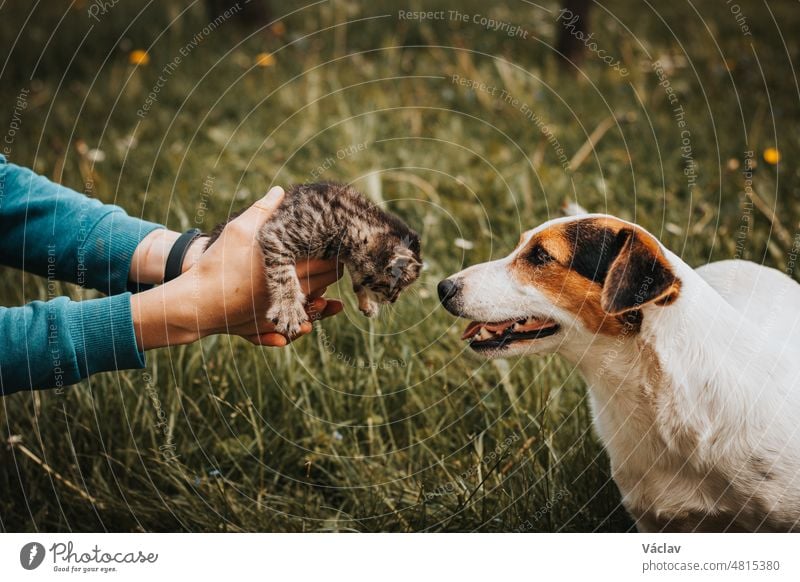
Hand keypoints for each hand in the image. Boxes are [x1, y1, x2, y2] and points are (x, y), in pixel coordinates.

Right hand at [130, 187, 343, 349]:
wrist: (196, 303)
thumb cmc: (217, 264)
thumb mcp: (238, 231)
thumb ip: (263, 211)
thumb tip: (280, 191)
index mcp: (290, 267)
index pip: (329, 257)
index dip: (335, 247)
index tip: (334, 237)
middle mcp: (293, 292)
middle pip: (330, 278)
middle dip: (335, 266)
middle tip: (334, 253)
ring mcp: (285, 311)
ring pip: (320, 303)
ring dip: (326, 290)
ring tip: (325, 277)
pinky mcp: (273, 326)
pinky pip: (302, 325)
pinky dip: (312, 315)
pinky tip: (314, 306)